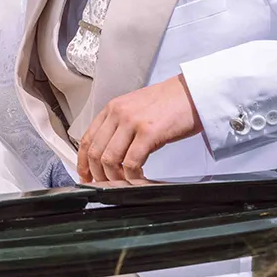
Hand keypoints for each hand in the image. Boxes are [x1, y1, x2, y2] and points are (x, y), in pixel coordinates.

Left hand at [76, 75, 202, 183]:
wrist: (194, 92)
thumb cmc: (170, 103)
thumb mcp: (136, 110)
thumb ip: (120, 127)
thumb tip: (110, 152)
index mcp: (112, 108)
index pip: (87, 139)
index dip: (83, 162)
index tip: (85, 175)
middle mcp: (118, 114)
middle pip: (96, 152)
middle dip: (97, 174)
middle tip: (105, 185)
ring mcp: (132, 122)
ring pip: (110, 159)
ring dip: (114, 177)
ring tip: (123, 183)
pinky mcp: (149, 132)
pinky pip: (132, 162)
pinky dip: (132, 176)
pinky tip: (138, 179)